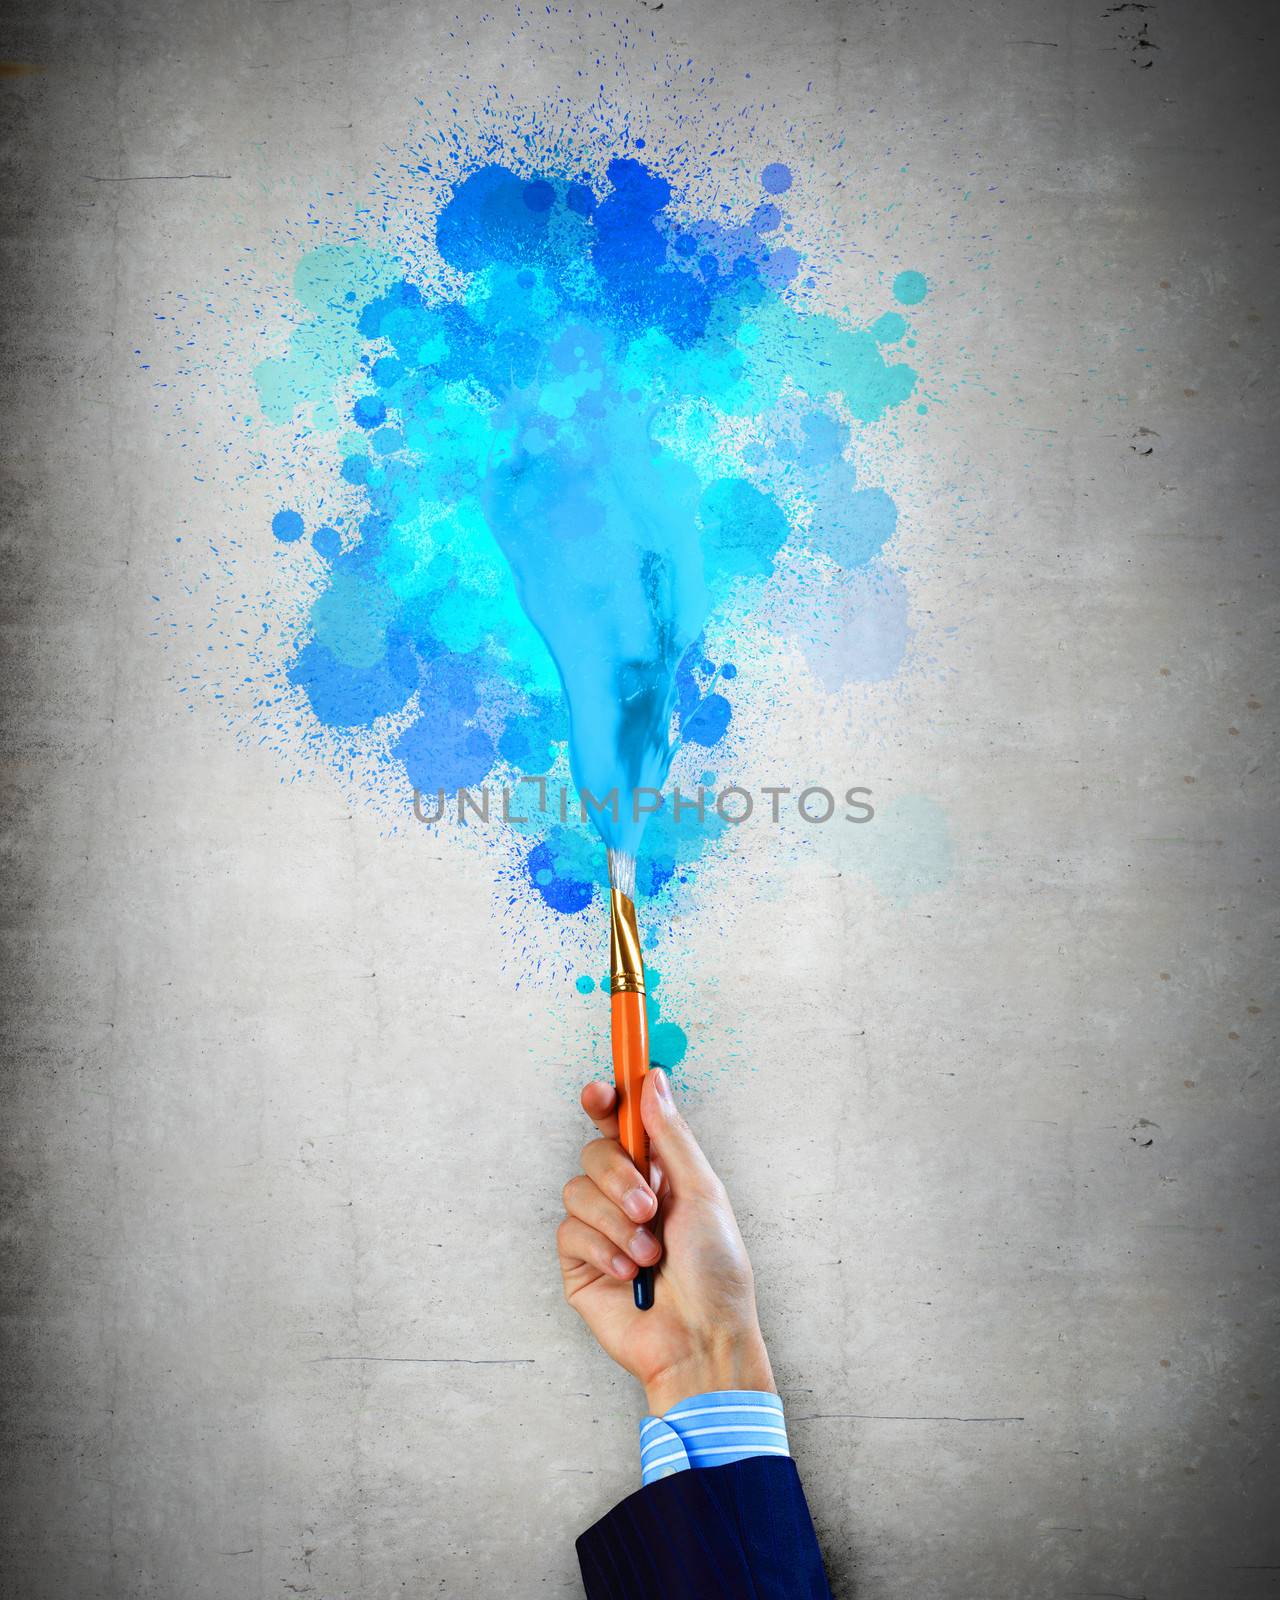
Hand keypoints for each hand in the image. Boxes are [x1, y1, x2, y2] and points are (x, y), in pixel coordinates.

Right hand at [556, 1067, 774, 1415]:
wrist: (700, 1340)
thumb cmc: (716, 1273)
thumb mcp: (702, 1192)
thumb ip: (671, 1135)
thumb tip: (652, 1079)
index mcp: (661, 1174)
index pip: (623, 1124)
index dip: (607, 1102)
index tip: (601, 1092)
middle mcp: (628, 1196)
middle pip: (595, 1151)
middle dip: (620, 1177)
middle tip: (649, 1207)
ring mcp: (601, 1229)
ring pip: (577, 1189)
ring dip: (616, 1221)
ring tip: (647, 1253)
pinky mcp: (580, 1263)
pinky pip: (569, 1231)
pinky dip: (602, 1248)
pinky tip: (628, 1272)